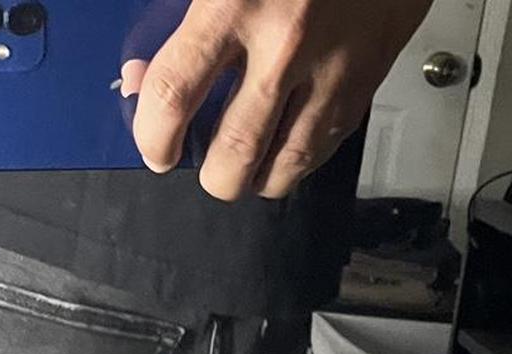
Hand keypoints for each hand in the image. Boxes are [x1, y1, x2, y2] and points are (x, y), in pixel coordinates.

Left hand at [130, 0, 433, 200]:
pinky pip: (326, 144)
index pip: (174, 95)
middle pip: (234, 153)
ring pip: (286, 165)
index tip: (157, 148)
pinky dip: (299, 158)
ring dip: (258, 177)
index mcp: (234, 1)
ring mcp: (332, 65)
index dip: (155, 137)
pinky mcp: (368, 75)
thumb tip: (142, 78)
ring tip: (246, 165)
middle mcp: (285, 41)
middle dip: (213, 174)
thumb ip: (176, 21)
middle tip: (205, 165)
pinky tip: (284, 144)